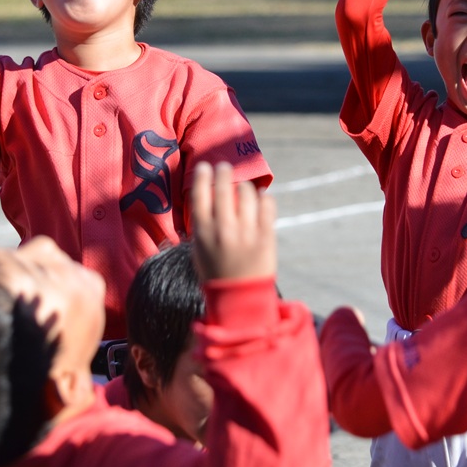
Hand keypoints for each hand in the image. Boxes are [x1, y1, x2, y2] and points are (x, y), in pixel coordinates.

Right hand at [190, 162, 276, 281]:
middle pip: (224, 188)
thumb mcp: (199, 251)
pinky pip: (267, 205)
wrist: (239, 298)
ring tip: (245, 189)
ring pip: (248, 193)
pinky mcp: (266, 236)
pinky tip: (262, 199)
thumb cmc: (216, 273)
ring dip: (246, 186)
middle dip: (224, 172)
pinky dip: (265, 198)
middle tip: (225, 168)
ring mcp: (246, 233)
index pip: (200, 195)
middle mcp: (223, 229)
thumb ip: (202, 226)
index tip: (206, 167)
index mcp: (203, 233)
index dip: (202, 176)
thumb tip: (207, 197)